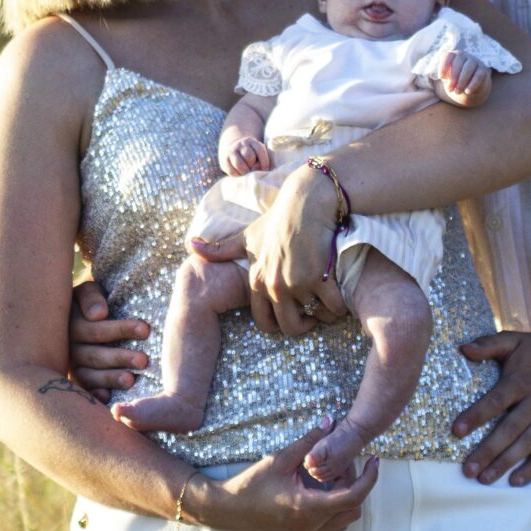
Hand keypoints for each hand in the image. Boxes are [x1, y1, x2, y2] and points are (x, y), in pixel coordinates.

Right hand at [68, 278, 150, 396]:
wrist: (78, 318)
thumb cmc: (91, 303)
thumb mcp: (89, 292)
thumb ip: (91, 297)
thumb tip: (99, 315)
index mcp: (71, 323)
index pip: (95, 329)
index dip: (120, 329)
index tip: (145, 330)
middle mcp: (68, 347)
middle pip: (94, 355)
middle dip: (120, 357)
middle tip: (143, 360)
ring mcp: (71, 367)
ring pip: (88, 376)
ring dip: (110, 378)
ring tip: (131, 380)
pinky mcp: (76, 383)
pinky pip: (84, 392)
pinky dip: (94, 395)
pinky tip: (107, 398)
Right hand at [188, 427, 377, 530]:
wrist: (227, 510)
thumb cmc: (251, 484)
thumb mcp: (281, 459)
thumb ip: (309, 441)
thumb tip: (330, 420)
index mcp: (309, 507)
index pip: (353, 496)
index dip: (369, 477)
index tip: (374, 460)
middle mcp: (312, 525)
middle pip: (354, 507)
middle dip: (354, 483)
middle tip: (341, 461)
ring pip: (345, 518)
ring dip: (346, 497)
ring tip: (330, 475)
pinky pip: (332, 524)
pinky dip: (335, 506)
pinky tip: (320, 488)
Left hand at [208, 162, 345, 336]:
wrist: (305, 203)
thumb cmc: (277, 219)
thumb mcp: (247, 235)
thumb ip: (221, 248)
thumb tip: (191, 245)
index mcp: (256, 280)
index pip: (263, 323)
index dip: (280, 324)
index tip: (293, 313)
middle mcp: (273, 285)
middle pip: (289, 328)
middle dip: (304, 325)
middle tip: (314, 314)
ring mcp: (295, 283)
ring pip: (315, 317)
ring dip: (324, 314)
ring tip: (328, 300)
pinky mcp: (318, 278)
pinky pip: (334, 307)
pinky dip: (339, 305)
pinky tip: (339, 293)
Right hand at [218, 130, 272, 173]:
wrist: (234, 150)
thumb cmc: (251, 156)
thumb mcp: (258, 153)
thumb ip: (262, 159)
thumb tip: (265, 172)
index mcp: (252, 141)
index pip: (259, 150)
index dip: (264, 162)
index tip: (265, 170)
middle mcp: (241, 144)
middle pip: (249, 156)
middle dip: (253, 167)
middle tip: (255, 172)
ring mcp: (232, 151)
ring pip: (239, 164)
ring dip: (245, 172)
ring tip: (248, 175)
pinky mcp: (225, 160)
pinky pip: (231, 170)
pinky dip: (237, 176)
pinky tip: (241, 175)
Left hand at [437, 51, 490, 107]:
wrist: (470, 84)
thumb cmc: (455, 79)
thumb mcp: (448, 77)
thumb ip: (446, 77)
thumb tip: (445, 79)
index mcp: (454, 55)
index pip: (448, 57)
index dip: (444, 66)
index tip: (441, 78)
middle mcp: (464, 55)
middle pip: (458, 64)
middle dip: (453, 78)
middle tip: (450, 89)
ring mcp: (475, 61)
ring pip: (468, 69)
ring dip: (462, 82)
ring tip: (457, 92)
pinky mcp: (483, 69)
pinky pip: (478, 76)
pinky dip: (472, 84)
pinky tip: (467, 92)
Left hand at [453, 321, 530, 484]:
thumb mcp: (514, 340)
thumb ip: (488, 344)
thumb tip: (462, 348)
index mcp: (522, 381)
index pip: (496, 401)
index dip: (476, 416)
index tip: (456, 432)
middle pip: (509, 429)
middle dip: (487, 451)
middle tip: (467, 470)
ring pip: (527, 444)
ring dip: (505, 463)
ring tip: (484, 479)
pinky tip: (516, 482)